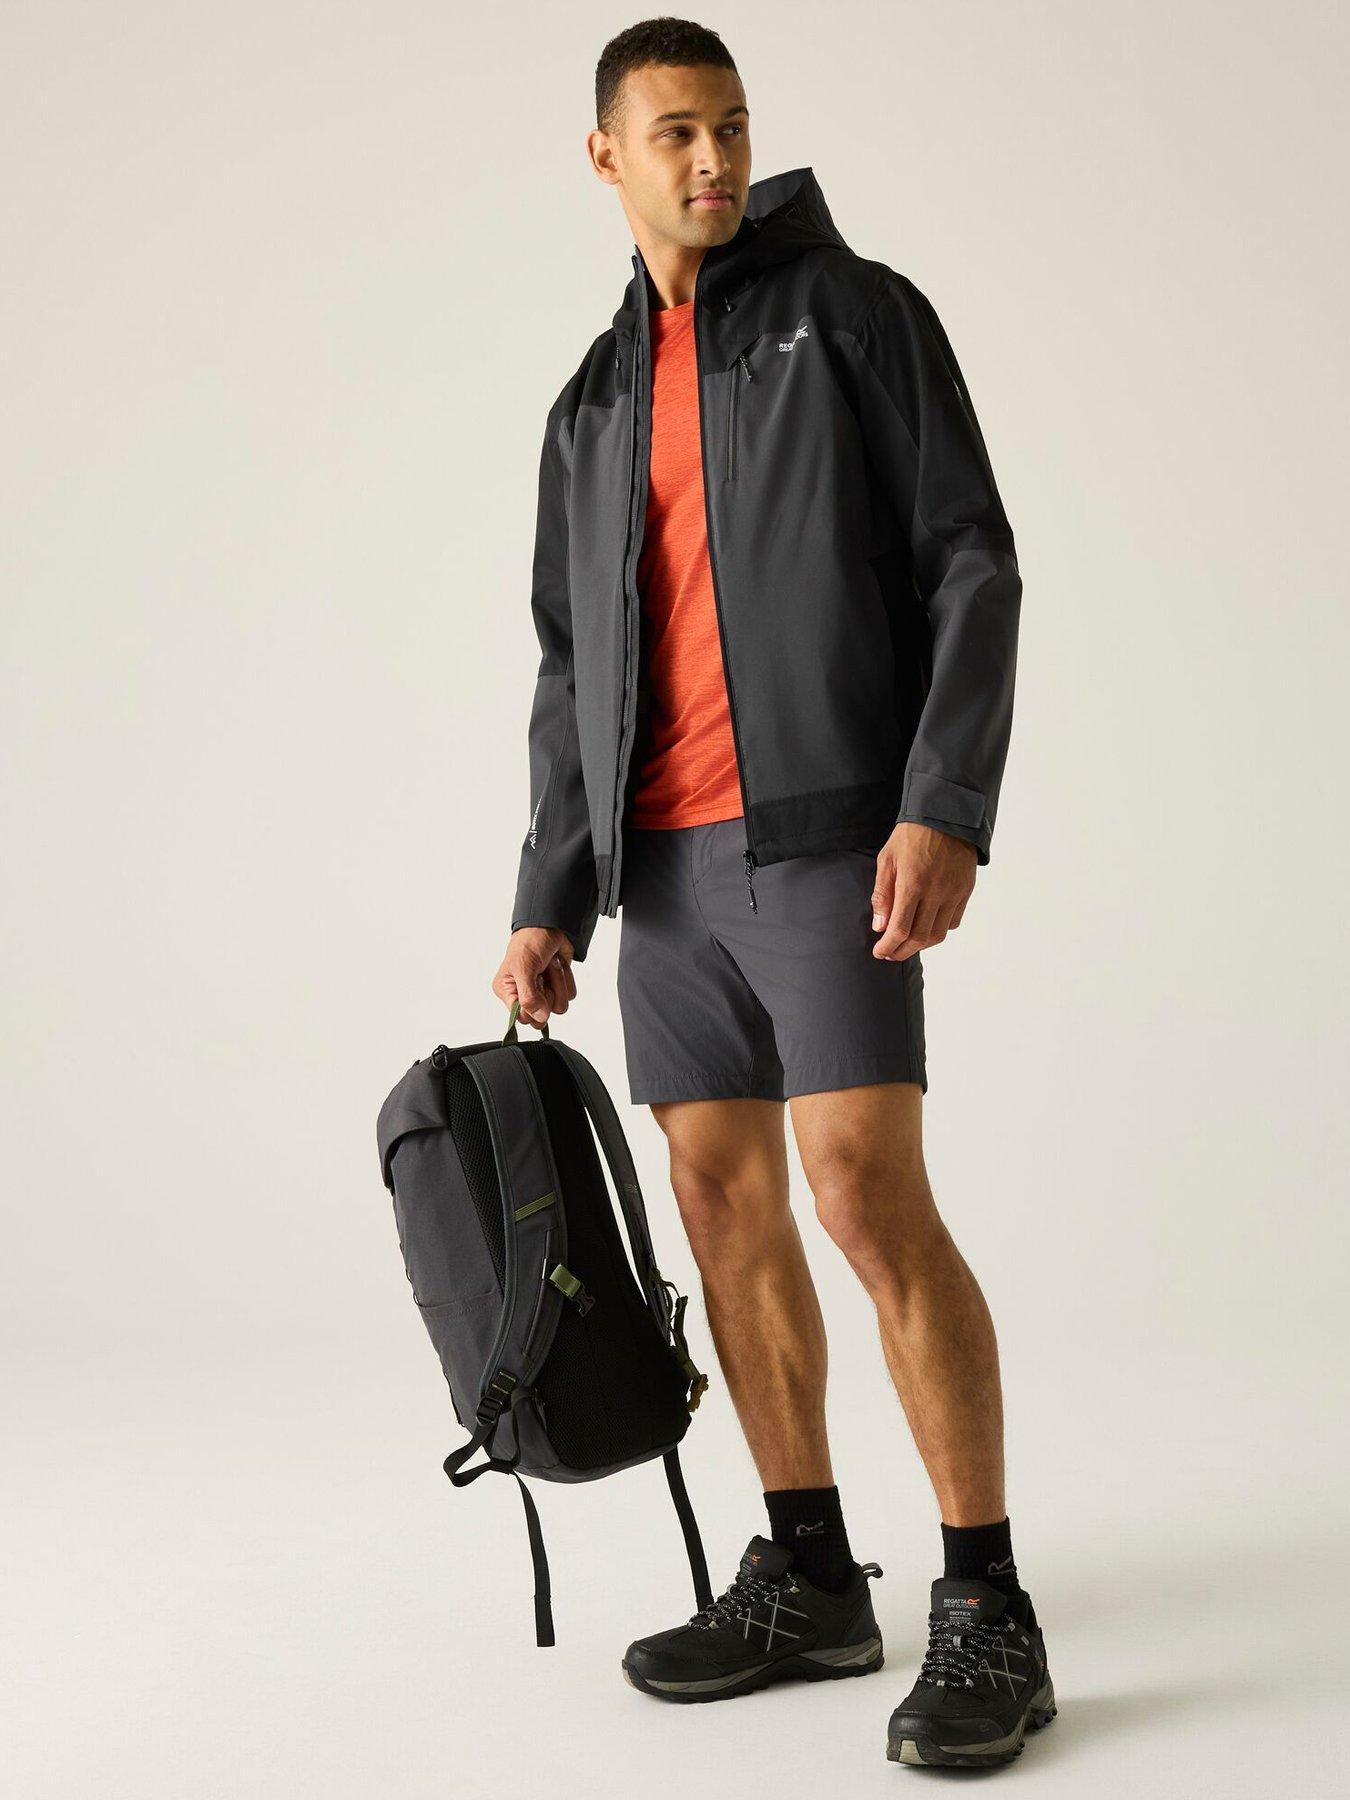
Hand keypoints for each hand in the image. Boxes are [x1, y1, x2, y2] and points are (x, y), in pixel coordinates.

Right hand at [492, 927, 576, 1028]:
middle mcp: (524, 994)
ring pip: (559, 1007)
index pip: (520, 1018)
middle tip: (541, 974)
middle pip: (542, 1016)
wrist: (552, 924)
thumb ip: (529, 996)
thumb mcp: (523, 967)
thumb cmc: (530, 940)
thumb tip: (539, 1017)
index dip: (532, 1009)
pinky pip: (569, 995)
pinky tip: (557, 965)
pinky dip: (567, 978)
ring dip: (558, 982)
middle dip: (547, 993)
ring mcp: (543, 991)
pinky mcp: (558, 986)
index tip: (537, 992)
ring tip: (550, 965)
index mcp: (507, 991)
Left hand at [868, 824, 976, 960]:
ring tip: (907, 943)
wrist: (946, 814)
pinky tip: (927, 926)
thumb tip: (879, 926)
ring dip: (921, 944)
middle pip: (920, 937)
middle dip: (902, 951)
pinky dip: (939, 930)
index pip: (900, 929)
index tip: (879, 951)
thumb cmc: (911, 835)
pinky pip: (953, 921)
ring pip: (939, 934)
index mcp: (913, 883)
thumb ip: (882, 894)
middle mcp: (936, 891)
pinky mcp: (966, 890)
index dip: (888, 946)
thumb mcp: (887, 859)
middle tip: (890, 953)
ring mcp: (954, 892)